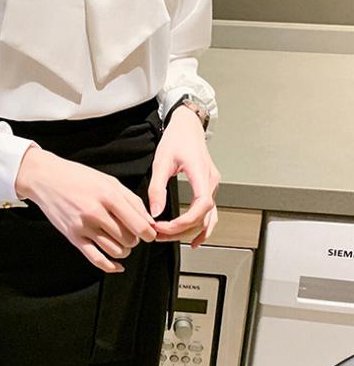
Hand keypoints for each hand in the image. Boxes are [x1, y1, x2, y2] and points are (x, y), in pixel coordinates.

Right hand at [15, 145, 157, 272]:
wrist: (46, 179)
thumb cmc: (78, 177)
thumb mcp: (109, 181)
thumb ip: (132, 200)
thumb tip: (149, 221)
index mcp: (108, 195)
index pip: (139, 225)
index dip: (149, 233)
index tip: (149, 233)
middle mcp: (96, 212)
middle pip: (129, 240)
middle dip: (135, 239)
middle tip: (130, 232)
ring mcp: (83, 226)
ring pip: (115, 251)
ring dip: (124, 250)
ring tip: (120, 240)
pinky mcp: (73, 237)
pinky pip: (96, 259)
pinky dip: (110, 266)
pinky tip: (117, 265)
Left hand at [148, 106, 220, 248]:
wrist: (188, 126)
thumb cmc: (176, 139)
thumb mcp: (161, 161)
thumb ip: (157, 187)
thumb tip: (154, 211)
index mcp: (201, 173)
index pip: (202, 205)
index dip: (186, 221)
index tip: (166, 227)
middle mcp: (211, 182)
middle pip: (203, 216)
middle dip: (180, 230)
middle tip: (158, 234)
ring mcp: (212, 186)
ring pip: (208, 218)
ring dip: (189, 231)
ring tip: (168, 238)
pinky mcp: (208, 188)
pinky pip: (209, 213)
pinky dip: (202, 228)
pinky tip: (193, 239)